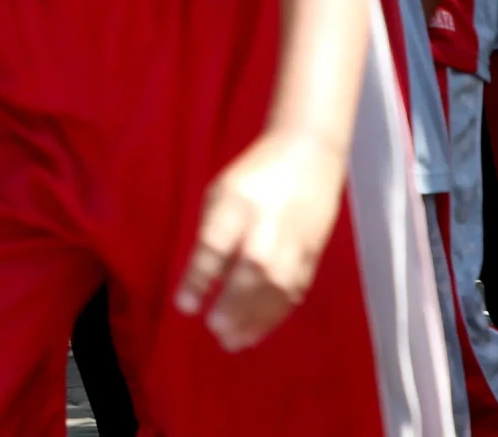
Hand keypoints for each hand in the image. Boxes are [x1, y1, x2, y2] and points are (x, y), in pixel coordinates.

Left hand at [174, 129, 346, 351]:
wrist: (308, 155)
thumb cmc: (253, 174)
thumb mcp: (221, 191)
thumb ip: (212, 231)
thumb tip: (204, 277)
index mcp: (237, 204)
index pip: (215, 246)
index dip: (199, 279)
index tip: (185, 306)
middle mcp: (267, 226)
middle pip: (250, 272)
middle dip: (232, 305)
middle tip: (214, 329)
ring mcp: (294, 243)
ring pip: (276, 289)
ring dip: (255, 319)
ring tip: (233, 342)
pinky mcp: (312, 255)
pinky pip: (294, 292)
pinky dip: (276, 315)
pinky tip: (258, 330)